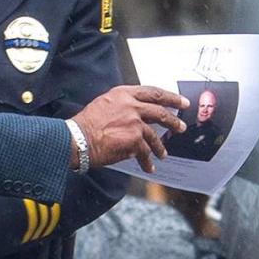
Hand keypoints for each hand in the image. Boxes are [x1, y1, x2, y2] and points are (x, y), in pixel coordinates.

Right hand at [72, 85, 188, 172]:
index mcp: (123, 94)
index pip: (153, 92)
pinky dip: (147, 161)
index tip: (181, 102)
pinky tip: (148, 166)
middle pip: (160, 112)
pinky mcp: (134, 140)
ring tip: (164, 154)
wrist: (77, 138)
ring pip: (155, 136)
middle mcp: (131, 105)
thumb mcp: (104, 104)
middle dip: (174, 121)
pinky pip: (146, 152)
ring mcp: (134, 122)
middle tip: (181, 127)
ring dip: (160, 147)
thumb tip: (136, 113)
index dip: (170, 97)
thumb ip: (122, 105)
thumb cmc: (85, 123)